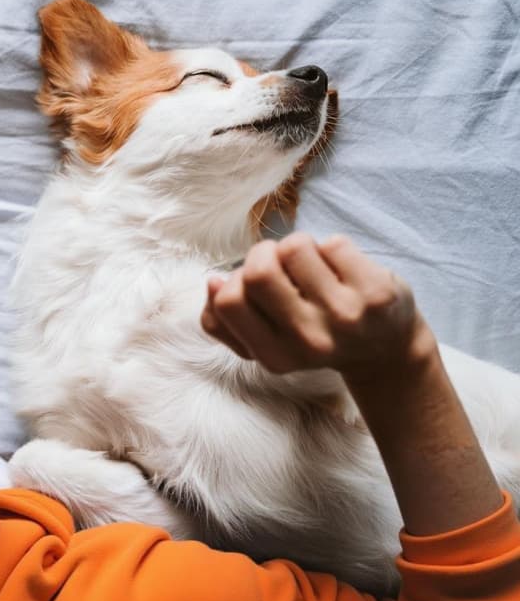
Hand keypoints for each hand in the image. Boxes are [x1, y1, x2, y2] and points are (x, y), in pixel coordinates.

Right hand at [201, 233, 427, 378]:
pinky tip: (342, 267)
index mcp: (275, 357)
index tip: (252, 283)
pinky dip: (332, 247)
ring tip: (311, 264)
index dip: (234, 279)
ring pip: (294, 247)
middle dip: (262, 252)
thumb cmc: (315, 334)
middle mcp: (310, 342)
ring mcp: (345, 317)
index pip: (228, 301)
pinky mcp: (376, 293)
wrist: (387, 349)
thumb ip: (225, 321)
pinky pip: (333, 243)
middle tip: (277, 261)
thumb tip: (212, 282)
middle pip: (258, 271)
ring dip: (298, 246)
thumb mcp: (265, 341)